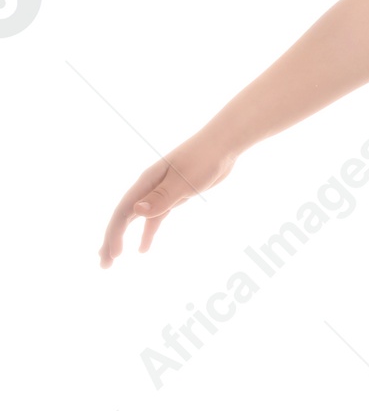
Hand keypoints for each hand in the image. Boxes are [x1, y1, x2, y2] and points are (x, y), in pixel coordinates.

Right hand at [99, 130, 237, 265]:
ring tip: (113, 259)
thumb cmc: (204, 159)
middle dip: (111, 240)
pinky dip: (147, 233)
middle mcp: (147, 188)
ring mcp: (159, 193)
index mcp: (146, 182)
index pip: (123, 212)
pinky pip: (154, 219)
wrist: (222, 146)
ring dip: (124, 238)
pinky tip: (143, 249)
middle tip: (103, 265)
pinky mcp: (172, 197)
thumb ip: (162, 197)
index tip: (114, 255)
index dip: (115, 234)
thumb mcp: (185, 180)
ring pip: (136, 220)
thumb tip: (137, 212)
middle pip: (123, 217)